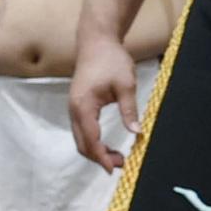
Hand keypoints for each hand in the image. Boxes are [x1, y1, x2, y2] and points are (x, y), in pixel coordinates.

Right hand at [66, 34, 139, 171]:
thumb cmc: (111, 60)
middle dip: (99, 157)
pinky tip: (107, 144)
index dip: (102, 157)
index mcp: (83, 106)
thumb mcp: (125, 85)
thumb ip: (129, 110)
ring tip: (117, 157)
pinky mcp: (78, 106)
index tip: (115, 168)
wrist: (96, 41)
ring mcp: (74, 108)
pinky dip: (93, 141)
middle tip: (122, 163)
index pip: (91, 139)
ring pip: (81, 139)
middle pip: (82, 144)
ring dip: (96, 151)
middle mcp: (74, 110)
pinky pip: (82, 130)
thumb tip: (136, 132)